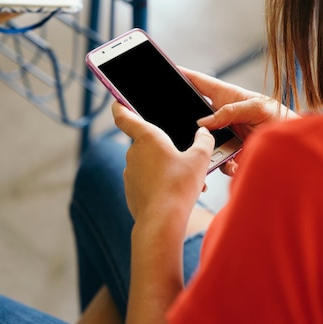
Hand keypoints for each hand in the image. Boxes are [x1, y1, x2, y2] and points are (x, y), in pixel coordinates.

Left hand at [112, 102, 214, 235]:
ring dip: (165, 168)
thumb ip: (204, 142)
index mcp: (147, 137)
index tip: (117, 102)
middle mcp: (133, 153)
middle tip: (185, 157)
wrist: (162, 221)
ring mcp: (130, 173)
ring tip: (187, 181)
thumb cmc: (180, 186)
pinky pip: (146, 181)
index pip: (124, 116)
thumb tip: (204, 134)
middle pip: (147, 142)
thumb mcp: (200, 160)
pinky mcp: (131, 191)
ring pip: (149, 164)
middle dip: (165, 148)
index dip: (120, 106)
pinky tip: (176, 194)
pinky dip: (160, 183)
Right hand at [181, 67, 298, 175]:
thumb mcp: (257, 108)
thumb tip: (204, 122)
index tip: (166, 70)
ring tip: (216, 153)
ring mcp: (223, 134)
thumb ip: (230, 111)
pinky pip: (215, 160)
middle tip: (175, 123)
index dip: (183, 76)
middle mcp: (222, 115)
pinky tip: (234, 166)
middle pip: (195, 115)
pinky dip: (221, 165)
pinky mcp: (228, 153)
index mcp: (226, 96)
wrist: (292, 147)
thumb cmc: (280, 119)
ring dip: (204, 148)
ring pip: (202, 140)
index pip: (199, 82)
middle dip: (185, 120)